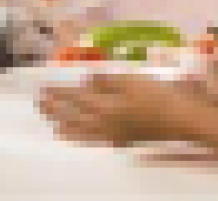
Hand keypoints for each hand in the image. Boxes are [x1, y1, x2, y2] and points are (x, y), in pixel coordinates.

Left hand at [38, 73, 199, 146]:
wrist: (177, 121)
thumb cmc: (157, 96)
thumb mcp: (133, 80)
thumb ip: (107, 80)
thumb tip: (87, 77)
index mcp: (105, 105)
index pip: (75, 97)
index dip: (59, 92)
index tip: (44, 86)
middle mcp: (102, 122)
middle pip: (71, 115)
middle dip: (54, 108)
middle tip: (39, 101)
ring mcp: (109, 134)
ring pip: (78, 130)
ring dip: (61, 123)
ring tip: (49, 119)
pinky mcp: (118, 140)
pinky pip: (89, 140)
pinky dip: (76, 137)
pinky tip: (73, 135)